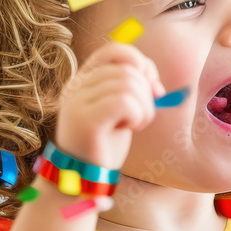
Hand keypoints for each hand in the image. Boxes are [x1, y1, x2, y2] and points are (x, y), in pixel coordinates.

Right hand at [54, 41, 166, 169]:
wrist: (81, 180)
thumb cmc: (103, 145)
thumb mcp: (119, 111)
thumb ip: (132, 89)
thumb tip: (154, 81)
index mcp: (82, 80)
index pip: (115, 51)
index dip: (140, 63)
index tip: (152, 89)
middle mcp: (76, 86)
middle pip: (128, 70)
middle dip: (147, 93)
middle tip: (142, 117)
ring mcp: (77, 102)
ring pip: (129, 85)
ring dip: (144, 107)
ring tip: (135, 124)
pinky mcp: (85, 120)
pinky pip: (124, 101)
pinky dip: (137, 114)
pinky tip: (131, 128)